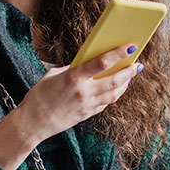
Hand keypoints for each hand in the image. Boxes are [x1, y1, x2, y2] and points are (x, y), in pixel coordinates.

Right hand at [16, 43, 141, 143]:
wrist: (32, 123)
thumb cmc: (39, 95)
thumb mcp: (53, 75)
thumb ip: (72, 68)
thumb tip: (88, 62)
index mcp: (73, 78)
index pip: (102, 63)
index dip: (118, 54)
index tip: (130, 46)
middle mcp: (83, 92)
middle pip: (114, 80)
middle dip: (129, 71)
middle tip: (137, 64)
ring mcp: (87, 105)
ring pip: (114, 94)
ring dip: (125, 84)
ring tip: (130, 76)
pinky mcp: (87, 115)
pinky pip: (105, 103)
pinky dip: (113, 94)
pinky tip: (117, 88)